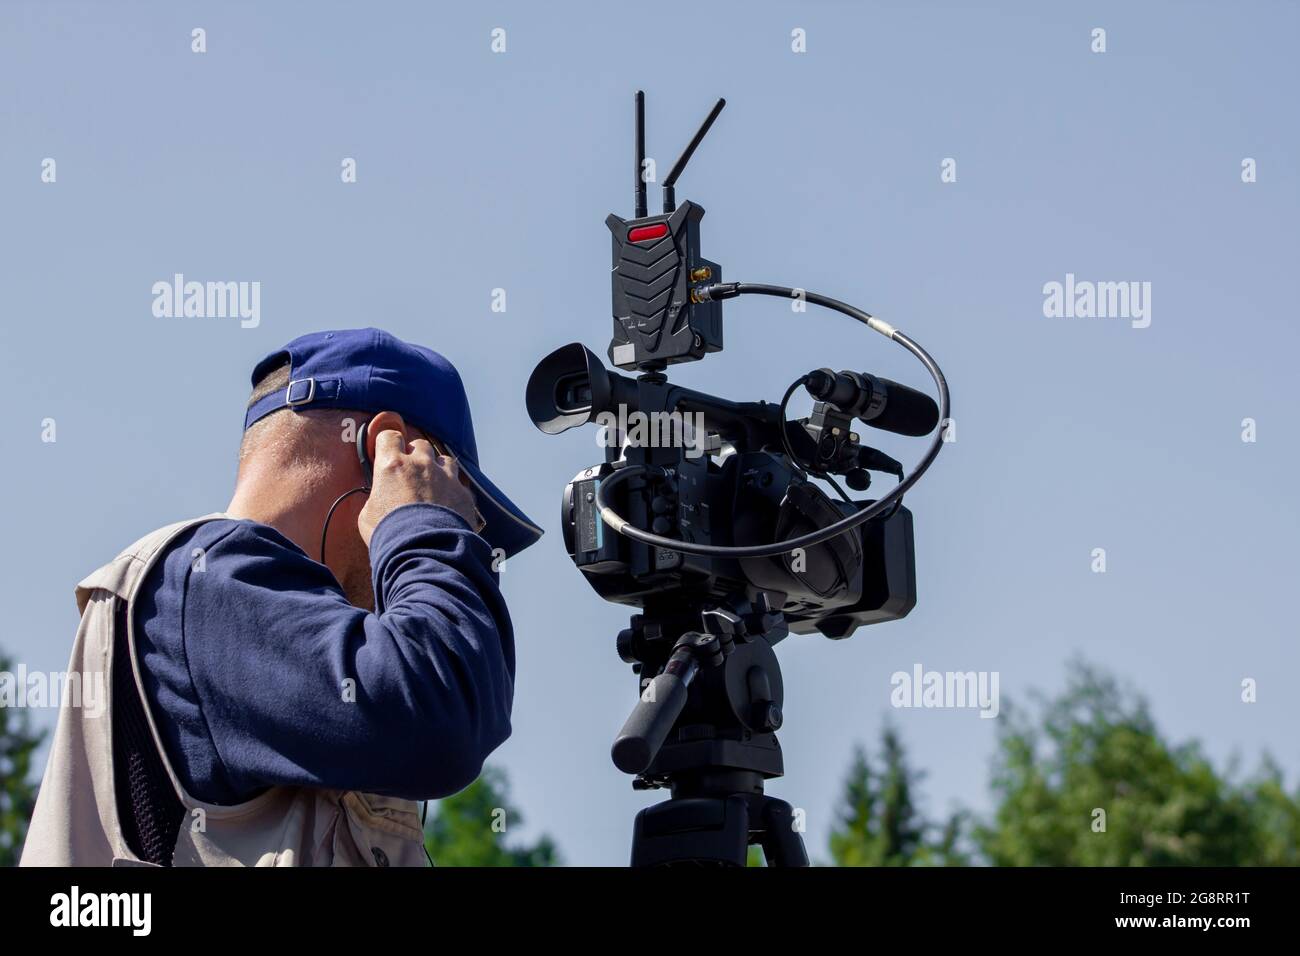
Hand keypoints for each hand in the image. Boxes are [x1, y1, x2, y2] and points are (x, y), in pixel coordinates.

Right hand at [358, 429, 483, 546]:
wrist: (425, 551)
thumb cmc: (390, 535)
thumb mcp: (368, 516)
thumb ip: (377, 497)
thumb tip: (381, 497)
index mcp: (393, 466)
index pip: (389, 436)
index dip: (388, 443)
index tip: (388, 450)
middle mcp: (421, 465)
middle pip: (420, 445)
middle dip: (415, 455)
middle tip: (411, 472)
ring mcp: (446, 477)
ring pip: (444, 460)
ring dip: (438, 469)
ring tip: (433, 486)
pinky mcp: (463, 493)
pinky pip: (460, 484)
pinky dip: (454, 491)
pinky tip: (449, 505)